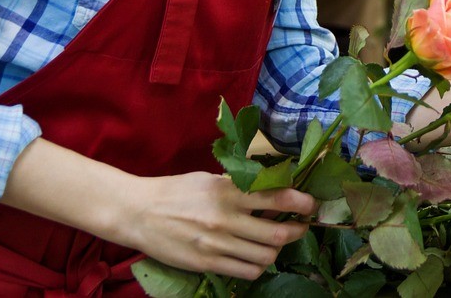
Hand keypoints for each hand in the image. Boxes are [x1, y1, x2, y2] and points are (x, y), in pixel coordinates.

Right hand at [122, 172, 316, 279]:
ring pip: (265, 256)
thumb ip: (239, 186)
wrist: (139, 213)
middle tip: (301, 226)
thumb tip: (271, 190)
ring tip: (276, 242)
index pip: (275, 198)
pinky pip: (246, 271)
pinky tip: (256, 257)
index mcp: (227, 191)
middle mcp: (225, 219)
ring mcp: (216, 244)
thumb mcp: (209, 178)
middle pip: (278, 233)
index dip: (301, 202)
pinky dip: (258, 266)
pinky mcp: (207, 263)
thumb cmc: (176, 191)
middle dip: (297, 230)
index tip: (311, 204)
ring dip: (277, 250)